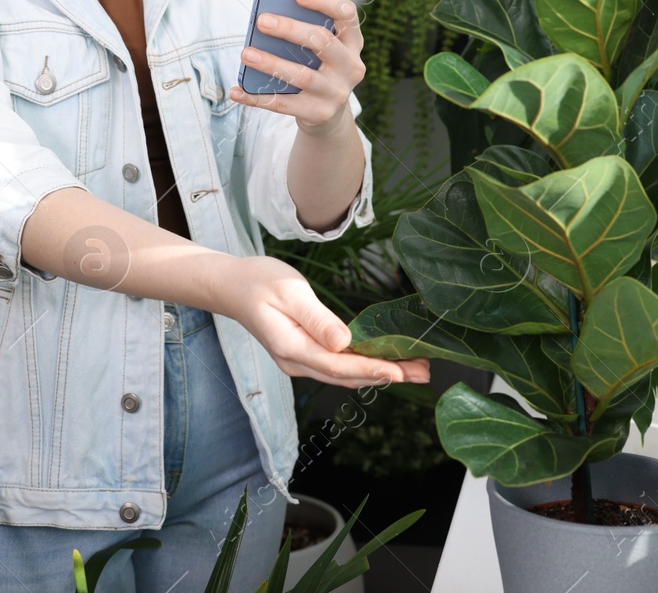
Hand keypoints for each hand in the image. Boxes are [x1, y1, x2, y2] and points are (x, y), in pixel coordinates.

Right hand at [218, 256, 430, 388]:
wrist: (233, 287)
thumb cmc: (259, 281)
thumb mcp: (289, 292)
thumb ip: (317, 318)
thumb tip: (344, 342)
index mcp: (291, 347)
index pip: (339, 366)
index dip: (372, 369)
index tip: (400, 371)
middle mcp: (296, 362)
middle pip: (347, 376)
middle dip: (387, 375)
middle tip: (424, 372)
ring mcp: (299, 361)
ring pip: (345, 374)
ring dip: (380, 372)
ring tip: (415, 369)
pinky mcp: (304, 354)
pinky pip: (338, 366)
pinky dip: (364, 365)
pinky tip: (385, 361)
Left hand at [230, 0, 363, 134]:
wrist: (329, 113)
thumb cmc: (320, 66)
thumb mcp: (328, 44)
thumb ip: (318, 19)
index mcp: (353, 41)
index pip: (347, 14)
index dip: (324, 1)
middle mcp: (350, 66)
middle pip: (322, 42)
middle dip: (290, 29)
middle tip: (262, 21)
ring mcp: (336, 92)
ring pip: (302, 75)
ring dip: (271, 63)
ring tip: (246, 53)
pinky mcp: (319, 113)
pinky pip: (283, 104)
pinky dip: (257, 97)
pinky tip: (237, 91)